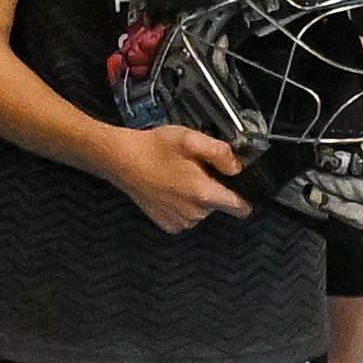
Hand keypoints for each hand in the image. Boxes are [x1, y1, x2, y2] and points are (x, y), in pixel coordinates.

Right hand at [93, 121, 252, 234]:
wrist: (119, 159)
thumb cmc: (151, 149)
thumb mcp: (191, 139)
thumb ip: (222, 152)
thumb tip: (237, 166)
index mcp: (203, 194)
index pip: (242, 207)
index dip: (243, 194)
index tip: (234, 185)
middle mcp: (193, 213)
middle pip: (220, 205)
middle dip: (213, 188)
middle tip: (195, 170)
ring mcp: (179, 221)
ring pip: (202, 210)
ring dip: (196, 195)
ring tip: (178, 176)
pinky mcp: (166, 223)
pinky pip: (186, 216)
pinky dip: (181, 203)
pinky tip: (169, 187)